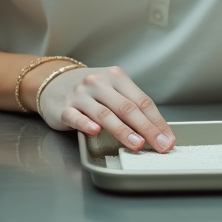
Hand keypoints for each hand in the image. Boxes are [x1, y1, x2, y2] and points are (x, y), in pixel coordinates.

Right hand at [34, 64, 174, 152]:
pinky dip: (86, 124)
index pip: (142, 101)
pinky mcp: (64, 108)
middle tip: (159, 145)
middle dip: (146, 128)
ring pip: (105, 114)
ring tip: (137, 144)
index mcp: (117, 77)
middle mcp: (99, 83)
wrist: (54, 83)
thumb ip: (131, 106)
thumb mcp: (113, 91)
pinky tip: (95, 131)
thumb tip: (157, 131)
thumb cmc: (90, 91)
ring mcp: (81, 95)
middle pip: (127, 107)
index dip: (157, 121)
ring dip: (122, 130)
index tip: (167, 139)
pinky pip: (77, 117)